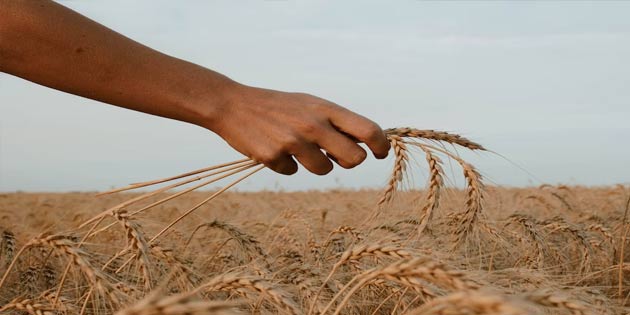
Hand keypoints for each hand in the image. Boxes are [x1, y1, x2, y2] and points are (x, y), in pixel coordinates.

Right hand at [205, 84, 389, 174]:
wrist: (233, 105)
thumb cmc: (279, 106)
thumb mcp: (310, 104)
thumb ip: (336, 123)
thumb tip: (364, 146)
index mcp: (325, 109)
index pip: (368, 130)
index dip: (380, 145)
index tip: (380, 153)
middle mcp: (313, 125)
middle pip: (354, 159)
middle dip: (348, 161)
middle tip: (335, 155)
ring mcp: (293, 142)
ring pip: (324, 170)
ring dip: (315, 164)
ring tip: (296, 146)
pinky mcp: (274, 157)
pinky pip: (292, 172)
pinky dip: (285, 164)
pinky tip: (273, 147)